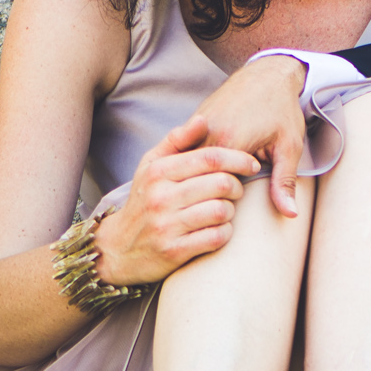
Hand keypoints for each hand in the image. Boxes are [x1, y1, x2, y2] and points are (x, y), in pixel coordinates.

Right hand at [94, 116, 259, 285]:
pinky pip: (216, 238)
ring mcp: (166, 226)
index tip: (252, 164)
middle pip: (221, 184)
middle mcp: (160, 197)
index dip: (238, 159)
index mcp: (157, 172)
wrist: (118, 249)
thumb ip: (177, 140)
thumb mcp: (152, 166)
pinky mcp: (173, 252)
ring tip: (223, 210)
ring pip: (221, 211)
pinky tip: (217, 230)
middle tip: (234, 191)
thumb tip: (204, 119)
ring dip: (230, 211)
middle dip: (237, 186)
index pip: (210, 158)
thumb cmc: (144, 200)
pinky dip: (224, 233)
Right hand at [190, 54, 309, 215]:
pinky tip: (205, 169)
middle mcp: (207, 133)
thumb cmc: (282, 109)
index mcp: (230, 141)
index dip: (229, 196)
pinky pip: (186, 150)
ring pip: (188, 164)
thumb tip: (289, 214)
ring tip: (217, 180)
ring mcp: (197, 125)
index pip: (218, 185)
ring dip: (201, 176)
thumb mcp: (289, 147)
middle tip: (229, 189)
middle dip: (213, 189)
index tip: (240, 194)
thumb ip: (284, 181)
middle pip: (199, 176)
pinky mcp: (194, 120)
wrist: (268, 74)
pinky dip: (194, 163)